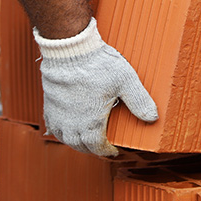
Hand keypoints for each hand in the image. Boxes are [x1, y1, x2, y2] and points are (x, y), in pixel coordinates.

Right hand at [34, 18, 157, 156]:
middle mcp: (71, 125)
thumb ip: (139, 101)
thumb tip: (153, 118)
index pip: (99, 148)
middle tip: (104, 144)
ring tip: (87, 137)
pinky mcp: (48, 106)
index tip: (115, 149)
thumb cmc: (97, 64)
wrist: (68, 50)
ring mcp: (58, 116)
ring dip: (77, 141)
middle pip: (82, 147)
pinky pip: (53, 127)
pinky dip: (62, 131)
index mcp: (90, 125)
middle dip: (94, 148)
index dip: (108, 151)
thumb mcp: (125, 81)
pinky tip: (69, 126)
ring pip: (66, 139)